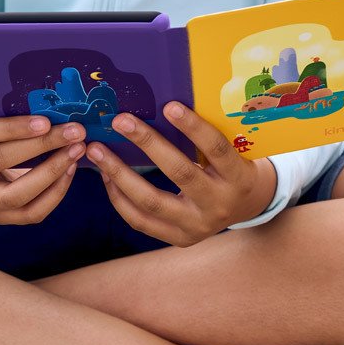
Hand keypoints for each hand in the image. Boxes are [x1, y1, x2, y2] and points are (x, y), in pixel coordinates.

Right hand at [0, 96, 86, 224]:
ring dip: (52, 171)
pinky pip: (32, 212)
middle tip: (74, 131)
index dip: (10, 128)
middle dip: (41, 145)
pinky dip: (56, 192)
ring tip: (77, 149)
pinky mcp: (1, 218)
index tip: (45, 121)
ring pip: (17, 194)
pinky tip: (70, 169)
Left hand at [85, 102, 276, 246]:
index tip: (169, 106)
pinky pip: (141, 221)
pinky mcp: (179, 238)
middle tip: (120, 121)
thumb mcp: (233, 152)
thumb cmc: (232, 167)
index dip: (193, 127)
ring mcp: (198, 226)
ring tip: (98, 151)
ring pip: (151, 202)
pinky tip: (107, 177)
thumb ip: (206, 137)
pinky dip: (120, 198)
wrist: (245, 207)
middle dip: (147, 143)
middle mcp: (219, 204)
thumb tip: (163, 106)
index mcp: (238, 177)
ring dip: (119, 174)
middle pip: (180, 172)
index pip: (216, 148)